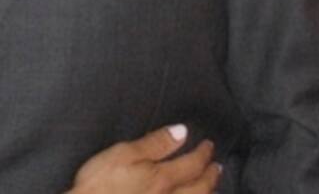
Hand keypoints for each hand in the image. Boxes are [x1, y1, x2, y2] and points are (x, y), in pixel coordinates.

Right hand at [69, 124, 220, 193]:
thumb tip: (181, 131)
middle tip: (216, 165)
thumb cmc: (101, 182)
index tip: (209, 144)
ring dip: (207, 192)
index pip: (191, 164)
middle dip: (210, 176)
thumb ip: (154, 143)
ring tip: (211, 184)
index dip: (202, 153)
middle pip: (199, 188)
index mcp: (162, 178)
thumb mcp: (124, 153)